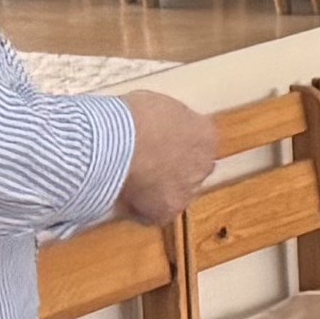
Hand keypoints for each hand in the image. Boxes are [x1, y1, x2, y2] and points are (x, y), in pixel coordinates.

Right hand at [107, 89, 214, 225]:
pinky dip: (141, 208)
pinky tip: (122, 196)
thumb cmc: (131, 118)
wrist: (113, 145)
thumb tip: (160, 127)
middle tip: (144, 164)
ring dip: (157, 190)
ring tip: (127, 181)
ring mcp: (186, 191)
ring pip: (175, 193)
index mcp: (205, 135)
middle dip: (172, 169)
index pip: (199, 144)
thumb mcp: (157, 105)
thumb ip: (168, 122)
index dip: (176, 145)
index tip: (159, 144)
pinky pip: (154, 212)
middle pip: (191, 170)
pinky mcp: (166, 212)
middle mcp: (203, 165)